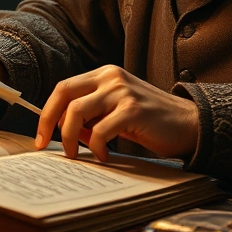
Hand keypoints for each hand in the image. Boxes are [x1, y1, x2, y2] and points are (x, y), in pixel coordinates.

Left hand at [34, 65, 199, 161]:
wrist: (190, 124)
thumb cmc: (151, 122)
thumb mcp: (117, 113)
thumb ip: (92, 116)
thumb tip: (62, 131)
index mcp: (105, 75)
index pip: (64, 88)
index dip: (47, 112)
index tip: (41, 136)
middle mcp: (111, 77)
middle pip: (63, 93)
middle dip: (48, 121)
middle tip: (47, 145)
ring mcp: (122, 91)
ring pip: (76, 112)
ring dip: (69, 138)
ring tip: (77, 154)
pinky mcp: (132, 109)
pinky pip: (99, 131)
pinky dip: (96, 147)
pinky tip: (105, 156)